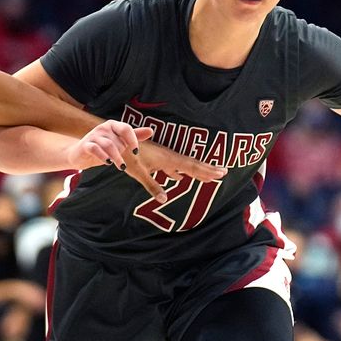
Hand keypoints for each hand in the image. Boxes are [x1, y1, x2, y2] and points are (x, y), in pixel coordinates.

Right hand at [64, 120, 154, 170]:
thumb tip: (151, 130)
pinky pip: (95, 149)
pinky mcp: (85, 145)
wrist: (80, 154)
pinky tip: (107, 163)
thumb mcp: (119, 141)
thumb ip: (134, 136)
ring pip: (108, 145)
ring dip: (116, 157)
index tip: (136, 151)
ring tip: (121, 166)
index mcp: (113, 125)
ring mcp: (93, 136)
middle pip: (118, 140)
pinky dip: (103, 157)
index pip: (126, 128)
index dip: (133, 140)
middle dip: (122, 152)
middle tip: (121, 162)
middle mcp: (103, 128)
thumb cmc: (103, 147)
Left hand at [112, 136, 227, 203]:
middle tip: (224, 172)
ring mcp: (164, 156)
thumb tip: (165, 199)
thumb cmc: (127, 156)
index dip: (206, 171)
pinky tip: (179, 176)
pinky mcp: (157, 158)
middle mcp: (168, 156)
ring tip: (208, 174)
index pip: (191, 166)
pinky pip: (175, 165)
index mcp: (167, 159)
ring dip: (197, 169)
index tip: (221, 173)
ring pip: (184, 164)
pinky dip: (182, 170)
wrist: (117, 141)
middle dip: (207, 169)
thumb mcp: (139, 173)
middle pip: (192, 164)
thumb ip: (153, 186)